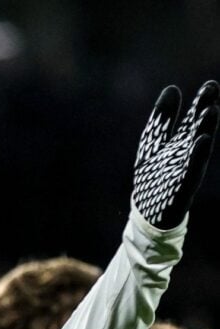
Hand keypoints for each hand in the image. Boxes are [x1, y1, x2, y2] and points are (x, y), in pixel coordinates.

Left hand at [131, 80, 219, 228]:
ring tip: (211, 111)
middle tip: (213, 90)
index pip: (193, 119)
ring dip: (205, 130)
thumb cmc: (154, 175)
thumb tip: (172, 88)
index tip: (210, 85)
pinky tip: (201, 141)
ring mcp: (186, 170)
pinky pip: (191, 170)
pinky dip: (196, 156)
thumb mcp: (153, 142)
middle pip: (197, 130)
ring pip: (198, 148)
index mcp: (182, 143)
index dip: (201, 103)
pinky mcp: (181, 187)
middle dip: (205, 111)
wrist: (147, 211)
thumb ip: (163, 118)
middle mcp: (188, 154)